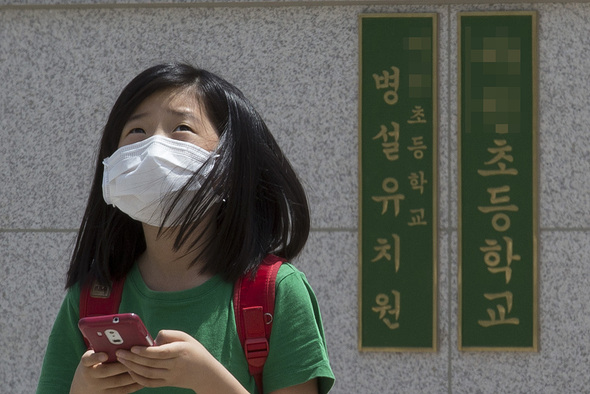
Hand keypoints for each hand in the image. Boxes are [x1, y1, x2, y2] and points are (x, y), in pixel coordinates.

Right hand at [70, 350, 142, 393]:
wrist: (82, 388)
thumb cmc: (92, 365)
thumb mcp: (92, 357)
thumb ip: (102, 349)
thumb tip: (122, 337)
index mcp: (86, 364)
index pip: (88, 359)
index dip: (96, 357)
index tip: (105, 354)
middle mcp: (90, 377)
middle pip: (108, 371)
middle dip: (124, 363)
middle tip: (137, 355)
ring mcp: (98, 388)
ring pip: (118, 381)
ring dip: (132, 373)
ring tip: (145, 365)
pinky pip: (123, 390)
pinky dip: (134, 384)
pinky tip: (144, 376)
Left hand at [116, 330, 247, 392]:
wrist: (206, 373)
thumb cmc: (194, 351)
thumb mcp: (186, 337)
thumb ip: (168, 335)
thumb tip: (151, 340)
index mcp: (180, 351)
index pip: (160, 353)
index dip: (145, 351)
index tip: (132, 347)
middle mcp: (175, 365)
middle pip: (150, 363)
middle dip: (132, 358)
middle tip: (119, 352)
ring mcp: (171, 376)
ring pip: (147, 374)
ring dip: (132, 367)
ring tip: (121, 360)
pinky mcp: (168, 383)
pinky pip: (150, 383)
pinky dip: (138, 378)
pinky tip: (130, 371)